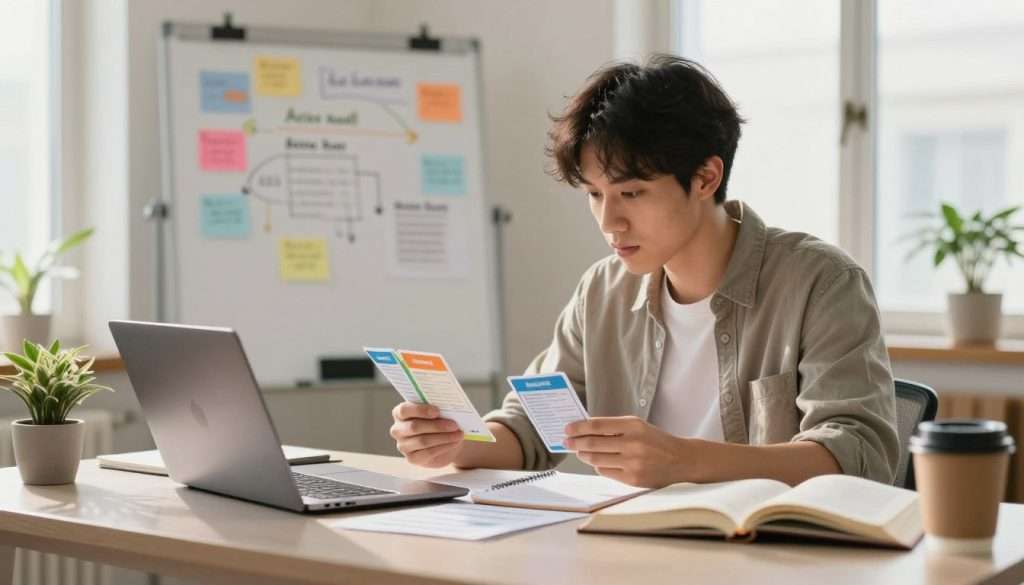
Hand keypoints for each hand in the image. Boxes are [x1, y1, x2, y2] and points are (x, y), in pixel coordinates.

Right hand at [389, 402, 463, 467]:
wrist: (444, 440)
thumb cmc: (438, 420)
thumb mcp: (437, 412)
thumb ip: (437, 408)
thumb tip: (448, 409)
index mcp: (400, 413)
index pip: (404, 410)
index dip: (420, 410)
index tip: (437, 411)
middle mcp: (398, 429)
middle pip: (414, 427)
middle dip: (436, 426)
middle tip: (454, 424)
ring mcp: (403, 445)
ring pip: (423, 441)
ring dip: (443, 437)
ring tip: (458, 434)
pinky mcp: (412, 458)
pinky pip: (428, 452)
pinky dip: (444, 447)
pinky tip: (454, 442)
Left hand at [564, 416, 697, 487]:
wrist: (681, 460)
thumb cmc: (656, 441)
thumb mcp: (638, 426)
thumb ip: (614, 427)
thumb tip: (585, 430)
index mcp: (633, 425)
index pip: (598, 425)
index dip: (579, 427)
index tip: (568, 428)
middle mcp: (633, 443)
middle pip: (593, 444)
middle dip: (576, 442)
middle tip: (567, 441)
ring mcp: (633, 463)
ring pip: (596, 459)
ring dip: (584, 455)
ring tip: (580, 452)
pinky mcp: (633, 479)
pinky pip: (605, 472)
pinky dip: (599, 466)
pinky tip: (598, 462)